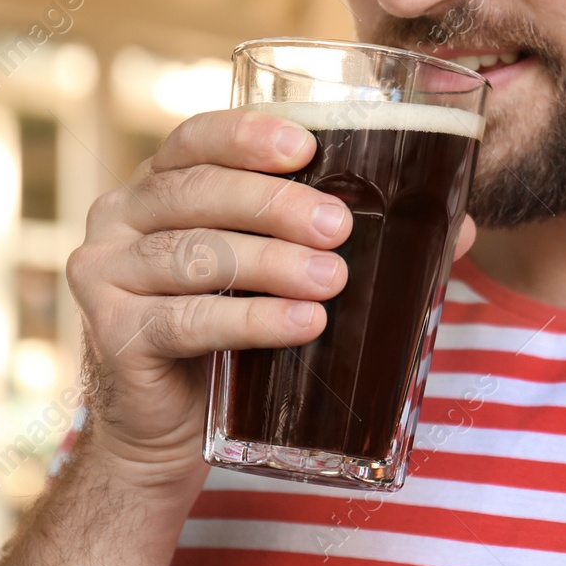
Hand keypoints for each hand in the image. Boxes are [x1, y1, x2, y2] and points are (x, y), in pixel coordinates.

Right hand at [66, 106, 477, 488]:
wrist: (168, 430)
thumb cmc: (233, 331)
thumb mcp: (277, 272)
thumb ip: (349, 240)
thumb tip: (460, 227)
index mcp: (158, 183)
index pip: (194, 138)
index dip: (246, 134)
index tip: (305, 145)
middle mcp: (119, 216)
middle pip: (196, 192)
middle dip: (274, 202)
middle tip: (339, 225)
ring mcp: (105, 274)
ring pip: (194, 253)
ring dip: (270, 262)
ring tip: (332, 280)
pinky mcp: (113, 333)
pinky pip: (185, 319)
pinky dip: (250, 319)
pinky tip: (301, 323)